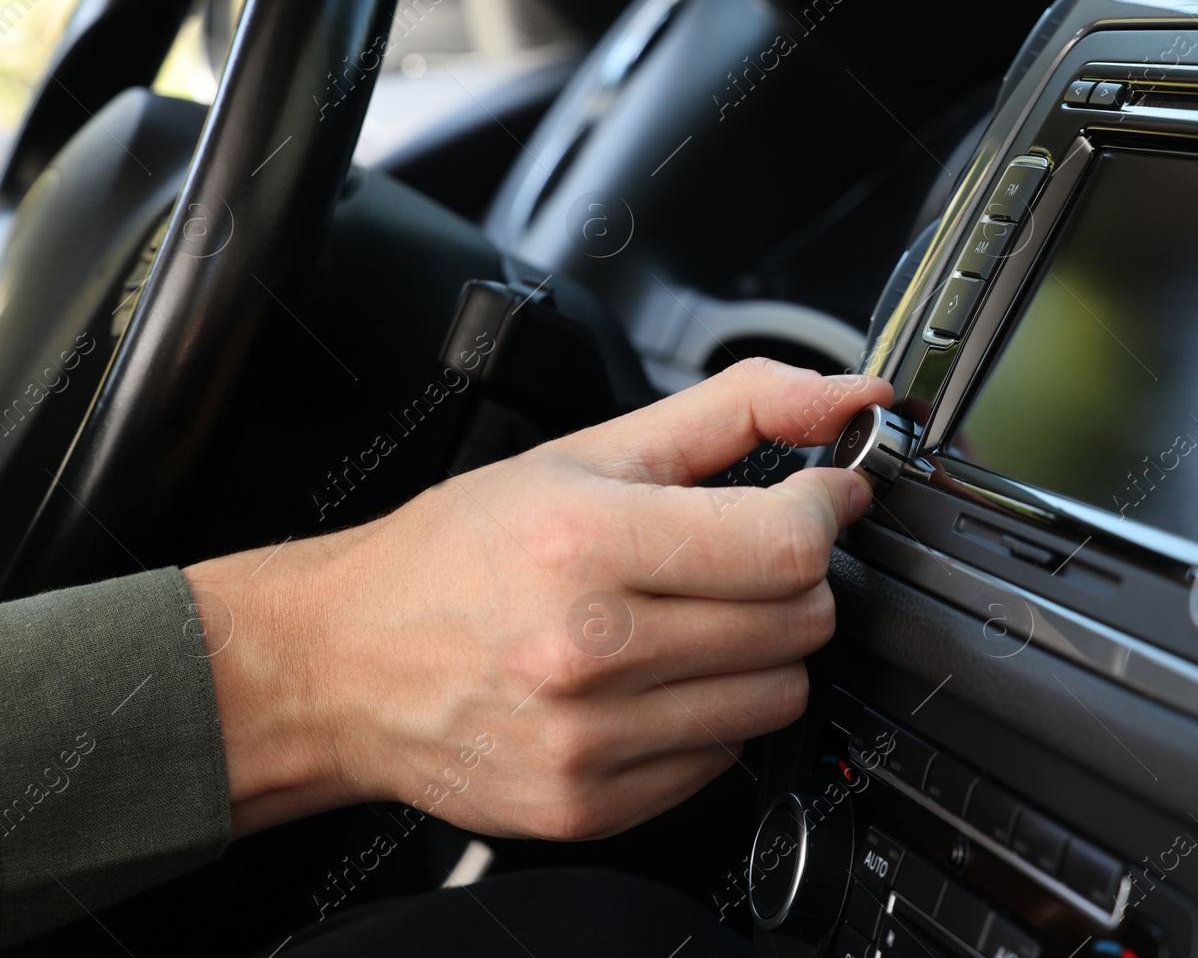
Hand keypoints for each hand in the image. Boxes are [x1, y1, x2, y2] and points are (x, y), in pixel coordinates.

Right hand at [185, 359, 890, 838]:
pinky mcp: (590, 804)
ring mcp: (588, 740)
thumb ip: (736, 411)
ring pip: (778, 696)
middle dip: (790, 578)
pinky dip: (711, 715)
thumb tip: (848, 399)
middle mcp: (585, 649)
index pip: (786, 546)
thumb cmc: (458, 554)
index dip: (823, 513)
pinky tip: (653, 681)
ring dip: (760, 651)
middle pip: (798, 622)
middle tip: (734, 559)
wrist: (344, 664)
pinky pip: (724, 759)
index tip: (819, 498)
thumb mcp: (589, 451)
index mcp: (584, 542)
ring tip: (689, 621)